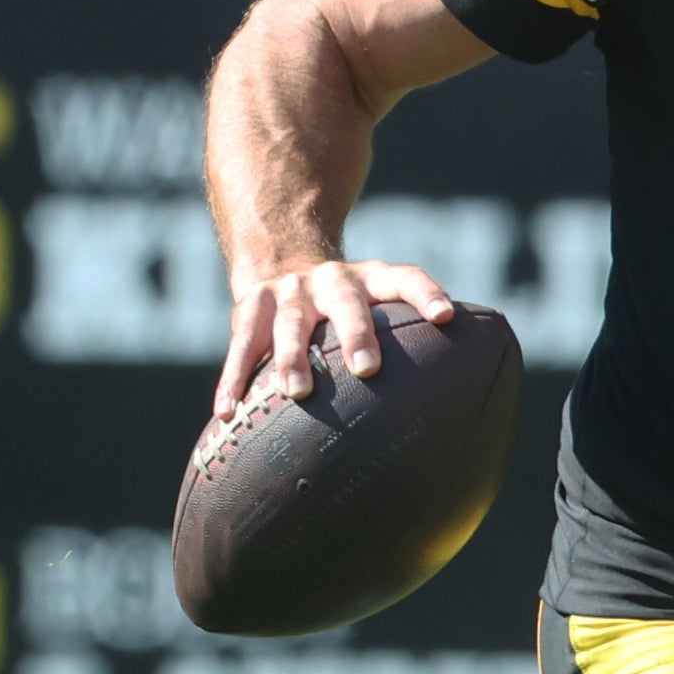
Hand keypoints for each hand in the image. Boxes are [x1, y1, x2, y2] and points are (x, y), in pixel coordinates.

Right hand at [216, 259, 453, 416]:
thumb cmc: (347, 307)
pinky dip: (233, 379)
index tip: (446, 316)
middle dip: (357, 335)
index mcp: (372, 279)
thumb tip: (447, 402)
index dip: (427, 294)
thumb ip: (403, 335)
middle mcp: (333, 280)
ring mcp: (290, 291)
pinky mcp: (250, 304)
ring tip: (295, 393)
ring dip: (291, 358)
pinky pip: (241, 345)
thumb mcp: (374, 303)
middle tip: (368, 369)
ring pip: (290, 324)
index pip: (406, 279)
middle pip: (348, 305)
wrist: (283, 261)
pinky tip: (227, 412)